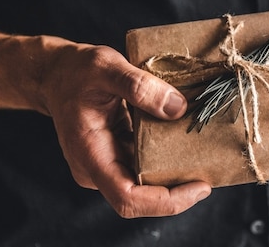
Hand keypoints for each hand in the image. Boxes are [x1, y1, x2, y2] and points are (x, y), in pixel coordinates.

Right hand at [36, 37, 210, 217]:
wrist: (56, 73)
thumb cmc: (75, 70)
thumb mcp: (106, 67)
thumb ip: (139, 86)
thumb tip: (178, 108)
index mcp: (91, 155)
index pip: (129, 198)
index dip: (166, 201)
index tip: (200, 187)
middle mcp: (98, 168)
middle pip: (143, 195)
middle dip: (179, 190)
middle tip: (212, 171)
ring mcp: (108, 163)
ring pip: (147, 182)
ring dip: (176, 174)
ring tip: (207, 156)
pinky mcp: (118, 153)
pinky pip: (146, 164)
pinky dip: (168, 157)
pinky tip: (189, 141)